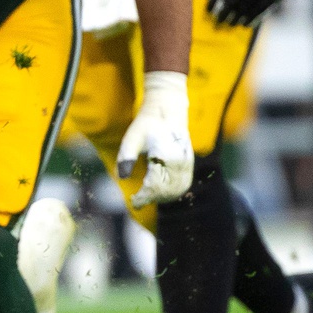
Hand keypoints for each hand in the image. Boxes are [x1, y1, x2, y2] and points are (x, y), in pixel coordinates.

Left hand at [117, 70, 192, 207]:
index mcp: (167, 156)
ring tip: (146, 196)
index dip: (144, 197)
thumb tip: (122, 177)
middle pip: (167, 191)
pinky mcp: (190, 164)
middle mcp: (181, 162)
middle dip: (152, 198)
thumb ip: (126, 157)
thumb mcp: (132, 138)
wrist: (168, 110)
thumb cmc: (146, 123)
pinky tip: (158, 191)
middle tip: (137, 200)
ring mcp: (188, 163)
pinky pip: (183, 185)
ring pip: (177, 191)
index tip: (133, 201)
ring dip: (162, 197)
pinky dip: (171, 192)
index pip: (156, 186)